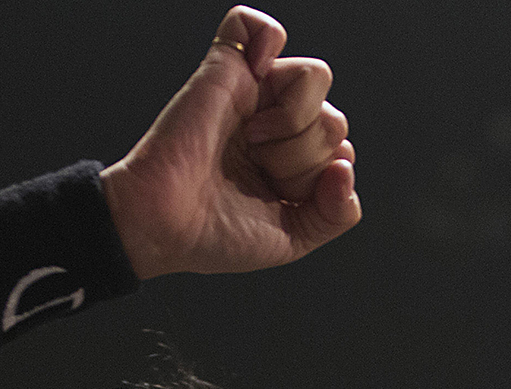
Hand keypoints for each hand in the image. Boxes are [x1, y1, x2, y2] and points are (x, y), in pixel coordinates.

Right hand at [101, 6, 358, 278]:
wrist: (165, 224)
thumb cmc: (214, 234)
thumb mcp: (292, 239)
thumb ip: (336, 214)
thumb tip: (345, 166)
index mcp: (291, 162)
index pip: (340, 151)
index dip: (319, 178)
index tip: (280, 196)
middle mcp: (277, 124)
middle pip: (334, 120)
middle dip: (303, 157)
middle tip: (259, 170)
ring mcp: (254, 94)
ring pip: (316, 77)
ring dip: (294, 117)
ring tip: (253, 140)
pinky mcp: (227, 68)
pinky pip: (259, 27)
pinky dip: (267, 37)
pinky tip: (257, 73)